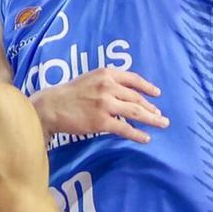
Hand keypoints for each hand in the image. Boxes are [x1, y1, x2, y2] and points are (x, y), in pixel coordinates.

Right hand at [33, 68, 168, 142]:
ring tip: (161, 124)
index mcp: (105, 74)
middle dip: (151, 107)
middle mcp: (108, 87)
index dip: (147, 87)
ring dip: (152, 119)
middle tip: (161, 115)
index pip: (133, 78)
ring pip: (135, 112)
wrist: (51, 106)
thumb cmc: (68, 94)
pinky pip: (125, 129)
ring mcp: (105, 104)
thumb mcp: (88, 78)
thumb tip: (125, 93)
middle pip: (137, 98)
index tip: (157, 93)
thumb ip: (105, 82)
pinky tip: (146, 138)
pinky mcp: (101, 121)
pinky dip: (137, 134)